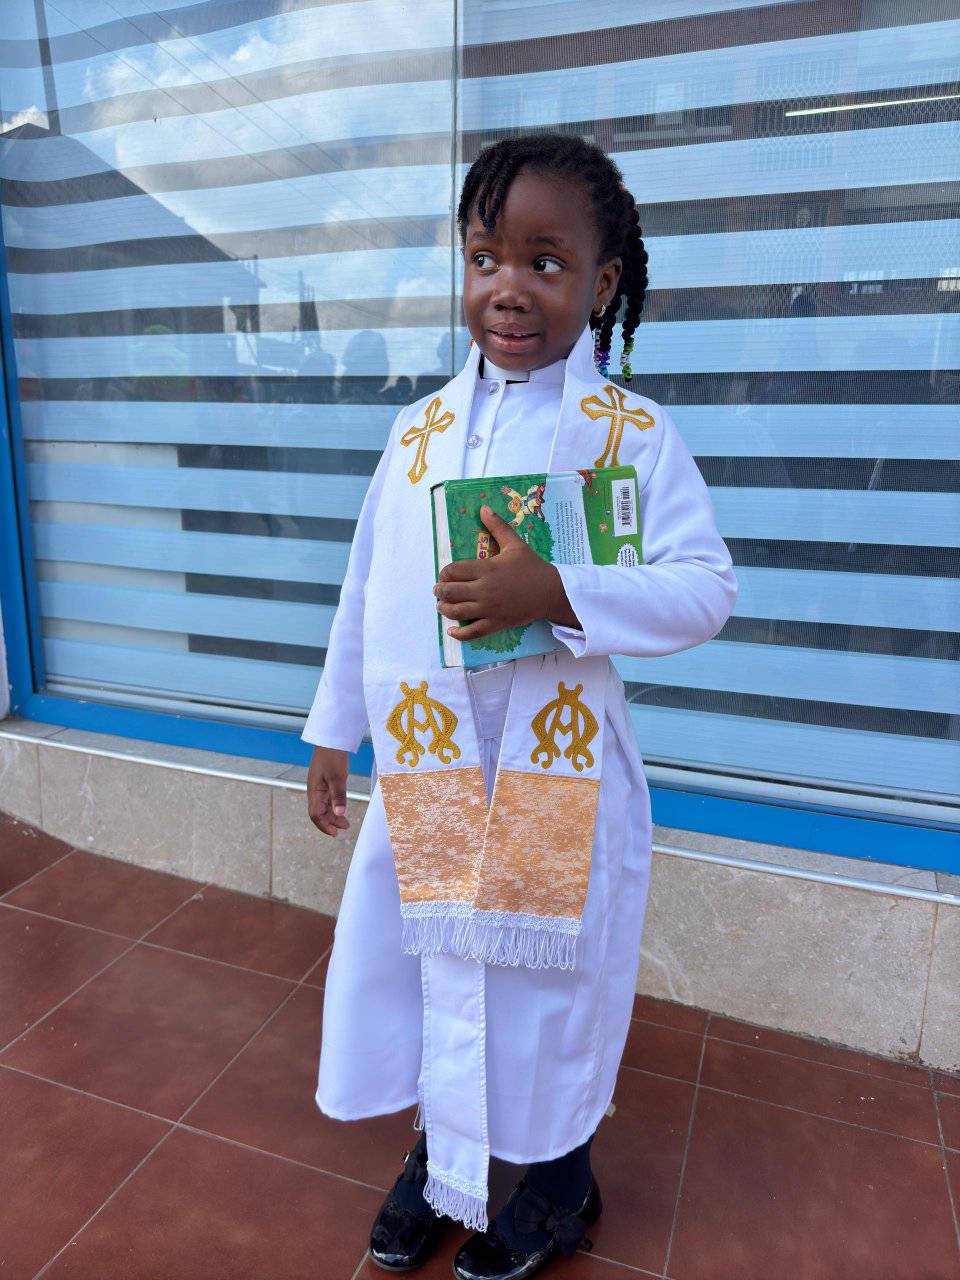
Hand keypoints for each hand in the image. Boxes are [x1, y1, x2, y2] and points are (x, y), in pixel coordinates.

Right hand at [307, 746, 350, 836]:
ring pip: (324, 808)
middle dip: (329, 823)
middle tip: (343, 829)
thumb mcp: (338, 777)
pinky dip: (334, 808)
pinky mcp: (325, 784)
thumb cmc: (332, 757)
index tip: (335, 833)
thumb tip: (339, 814)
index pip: (315, 814)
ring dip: (333, 817)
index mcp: (314, 791)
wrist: (331, 742)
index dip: (324, 825)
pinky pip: (327, 800)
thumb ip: (338, 796)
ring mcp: (319, 788)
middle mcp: (314, 791)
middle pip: (319, 813)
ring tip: (345, 824)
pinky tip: (342, 811)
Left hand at [433, 504, 580, 640]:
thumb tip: (483, 508)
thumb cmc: (532, 567)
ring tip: (441, 606)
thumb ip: (498, 527)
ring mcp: (490, 608)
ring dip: (444, 609)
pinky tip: (452, 631)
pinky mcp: (496, 623)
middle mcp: (485, 589)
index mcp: (487, 568)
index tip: (444, 575)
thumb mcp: (515, 544)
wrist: (550, 591)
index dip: (444, 573)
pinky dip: (460, 633)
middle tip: (438, 590)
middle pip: (450, 591)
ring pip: (457, 611)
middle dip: (440, 591)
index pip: (454, 570)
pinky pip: (473, 632)